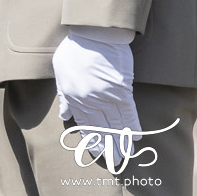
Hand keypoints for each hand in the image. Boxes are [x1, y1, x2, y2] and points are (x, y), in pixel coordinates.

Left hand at [53, 27, 138, 167]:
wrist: (93, 33)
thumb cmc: (75, 49)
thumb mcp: (61, 71)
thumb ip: (64, 95)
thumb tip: (64, 115)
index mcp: (72, 95)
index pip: (83, 123)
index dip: (92, 139)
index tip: (97, 151)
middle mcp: (87, 99)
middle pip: (99, 127)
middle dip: (107, 146)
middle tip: (114, 161)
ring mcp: (104, 95)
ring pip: (114, 124)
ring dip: (120, 141)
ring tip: (125, 155)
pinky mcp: (121, 89)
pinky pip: (127, 113)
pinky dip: (131, 126)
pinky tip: (135, 138)